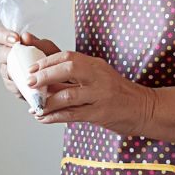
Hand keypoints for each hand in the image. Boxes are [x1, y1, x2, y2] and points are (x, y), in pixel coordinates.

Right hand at [0, 27, 63, 101]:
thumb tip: (25, 36)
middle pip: (1, 54)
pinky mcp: (14, 87)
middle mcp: (9, 57)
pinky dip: (21, 85)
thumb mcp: (50, 50)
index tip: (16, 40)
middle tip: (22, 57)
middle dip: (10, 55)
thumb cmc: (54, 62)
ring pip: (5, 71)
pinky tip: (30, 85)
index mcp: (15, 44)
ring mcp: (9, 73)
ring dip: (16, 72)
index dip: (2, 35)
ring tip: (29, 73)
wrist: (62, 81)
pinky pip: (12, 86)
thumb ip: (38, 43)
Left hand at [30, 50, 153, 132]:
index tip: (32, 68)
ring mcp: (101, 95)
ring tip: (34, 106)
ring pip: (68, 95)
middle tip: (29, 82)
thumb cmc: (118, 94)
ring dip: (47, 101)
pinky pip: (73, 114)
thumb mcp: (99, 77)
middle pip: (68, 69)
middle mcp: (98, 77)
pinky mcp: (101, 113)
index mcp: (96, 65)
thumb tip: (46, 77)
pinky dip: (55, 117)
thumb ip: (77, 75)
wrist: (145, 109)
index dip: (47, 61)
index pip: (68, 56)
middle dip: (45, 75)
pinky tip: (43, 118)